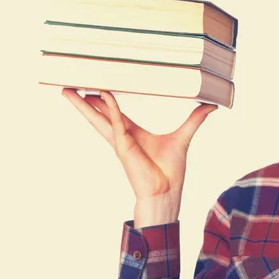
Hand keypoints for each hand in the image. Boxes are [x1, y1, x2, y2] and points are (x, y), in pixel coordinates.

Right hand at [61, 88, 217, 226]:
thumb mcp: (184, 136)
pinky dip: (111, 108)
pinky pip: (116, 122)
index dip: (104, 100)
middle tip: (70, 86)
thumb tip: (211, 105)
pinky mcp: (124, 146)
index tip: (96, 87)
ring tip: (67, 91)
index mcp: (133, 133)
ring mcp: (120, 141)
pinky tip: (103, 94)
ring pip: (98, 118)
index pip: (114, 112)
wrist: (166, 192)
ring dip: (83, 105)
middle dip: (84, 101)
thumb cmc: (171, 171)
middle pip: (98, 114)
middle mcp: (122, 136)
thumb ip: (195, 119)